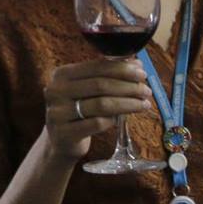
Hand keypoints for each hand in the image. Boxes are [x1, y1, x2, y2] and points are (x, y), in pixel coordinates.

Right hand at [40, 58, 154, 166]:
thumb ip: (106, 75)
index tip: (142, 73)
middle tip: (146, 91)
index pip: (97, 67)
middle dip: (128, 87)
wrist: (60, 140)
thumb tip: (136, 63)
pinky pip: (97, 124)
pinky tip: (122, 120)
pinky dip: (113, 120)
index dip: (122, 69)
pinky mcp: (64, 133)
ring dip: (127, 104)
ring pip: (101, 104)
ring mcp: (58, 113)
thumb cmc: (79, 110)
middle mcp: (56, 91)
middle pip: (101, 85)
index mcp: (62, 74)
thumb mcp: (86, 89)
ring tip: (143, 104)